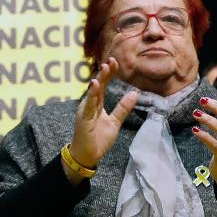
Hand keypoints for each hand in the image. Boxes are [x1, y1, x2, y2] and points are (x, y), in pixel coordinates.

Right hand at [67, 58, 137, 182]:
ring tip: (104, 68)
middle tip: (111, 60)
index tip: (115, 62)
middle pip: (98, 85)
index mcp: (96, 103)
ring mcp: (85, 110)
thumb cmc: (98, 139)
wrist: (87, 156)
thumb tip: (134, 93)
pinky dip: (91, 94)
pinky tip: (94, 84)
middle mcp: (89, 104)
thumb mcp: (115, 122)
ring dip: (99, 79)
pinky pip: (88, 105)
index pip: (103, 85)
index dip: (108, 74)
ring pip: (93, 92)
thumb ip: (122, 108)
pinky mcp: (83, 118)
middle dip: (105, 73)